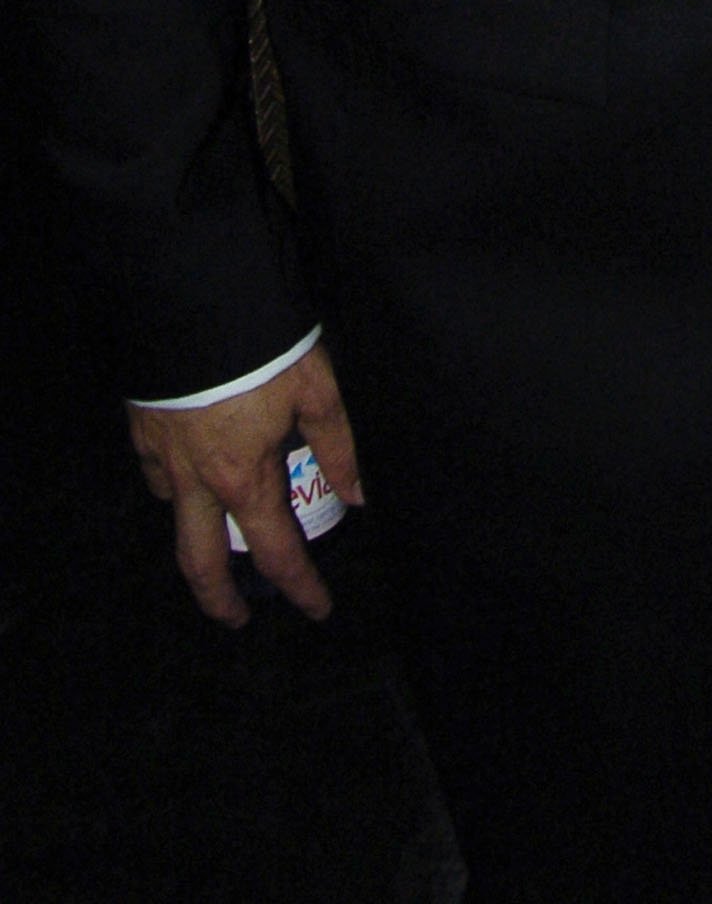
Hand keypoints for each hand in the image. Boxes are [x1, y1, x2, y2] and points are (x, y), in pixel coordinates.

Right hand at [128, 343, 363, 626]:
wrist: (196, 303)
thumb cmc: (266, 347)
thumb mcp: (318, 390)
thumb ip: (338, 446)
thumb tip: (358, 496)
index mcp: (244, 478)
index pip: (277, 552)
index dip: (300, 586)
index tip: (318, 608)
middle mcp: (197, 482)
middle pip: (200, 564)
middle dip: (218, 601)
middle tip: (236, 619)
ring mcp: (163, 458)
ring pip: (174, 516)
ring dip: (195, 536)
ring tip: (217, 537)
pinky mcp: (142, 431)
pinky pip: (157, 474)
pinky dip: (174, 485)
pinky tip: (189, 474)